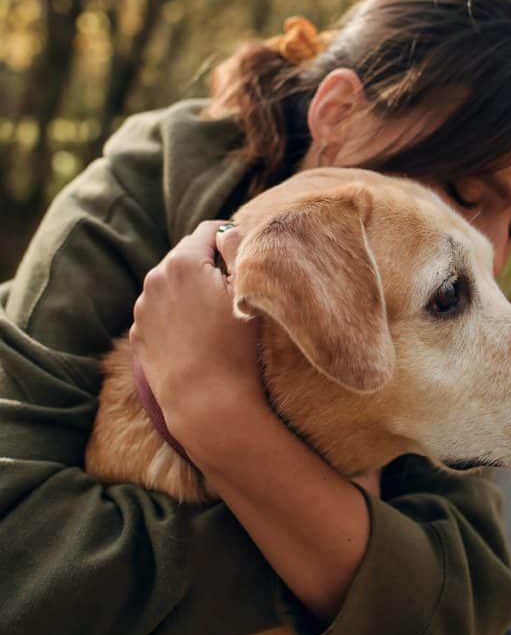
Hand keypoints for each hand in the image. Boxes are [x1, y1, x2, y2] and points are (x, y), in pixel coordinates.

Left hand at [130, 220, 265, 465]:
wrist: (206, 406)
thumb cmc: (235, 350)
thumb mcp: (247, 292)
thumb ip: (237, 247)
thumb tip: (227, 228)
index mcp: (183, 262)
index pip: (211, 229)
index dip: (233, 239)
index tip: (247, 259)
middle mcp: (155, 278)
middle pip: (188, 254)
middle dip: (210, 264)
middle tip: (235, 289)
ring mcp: (143, 308)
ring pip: (173, 283)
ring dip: (192, 288)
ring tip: (216, 316)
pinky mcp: (140, 334)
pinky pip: (162, 310)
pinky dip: (178, 313)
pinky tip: (198, 335)